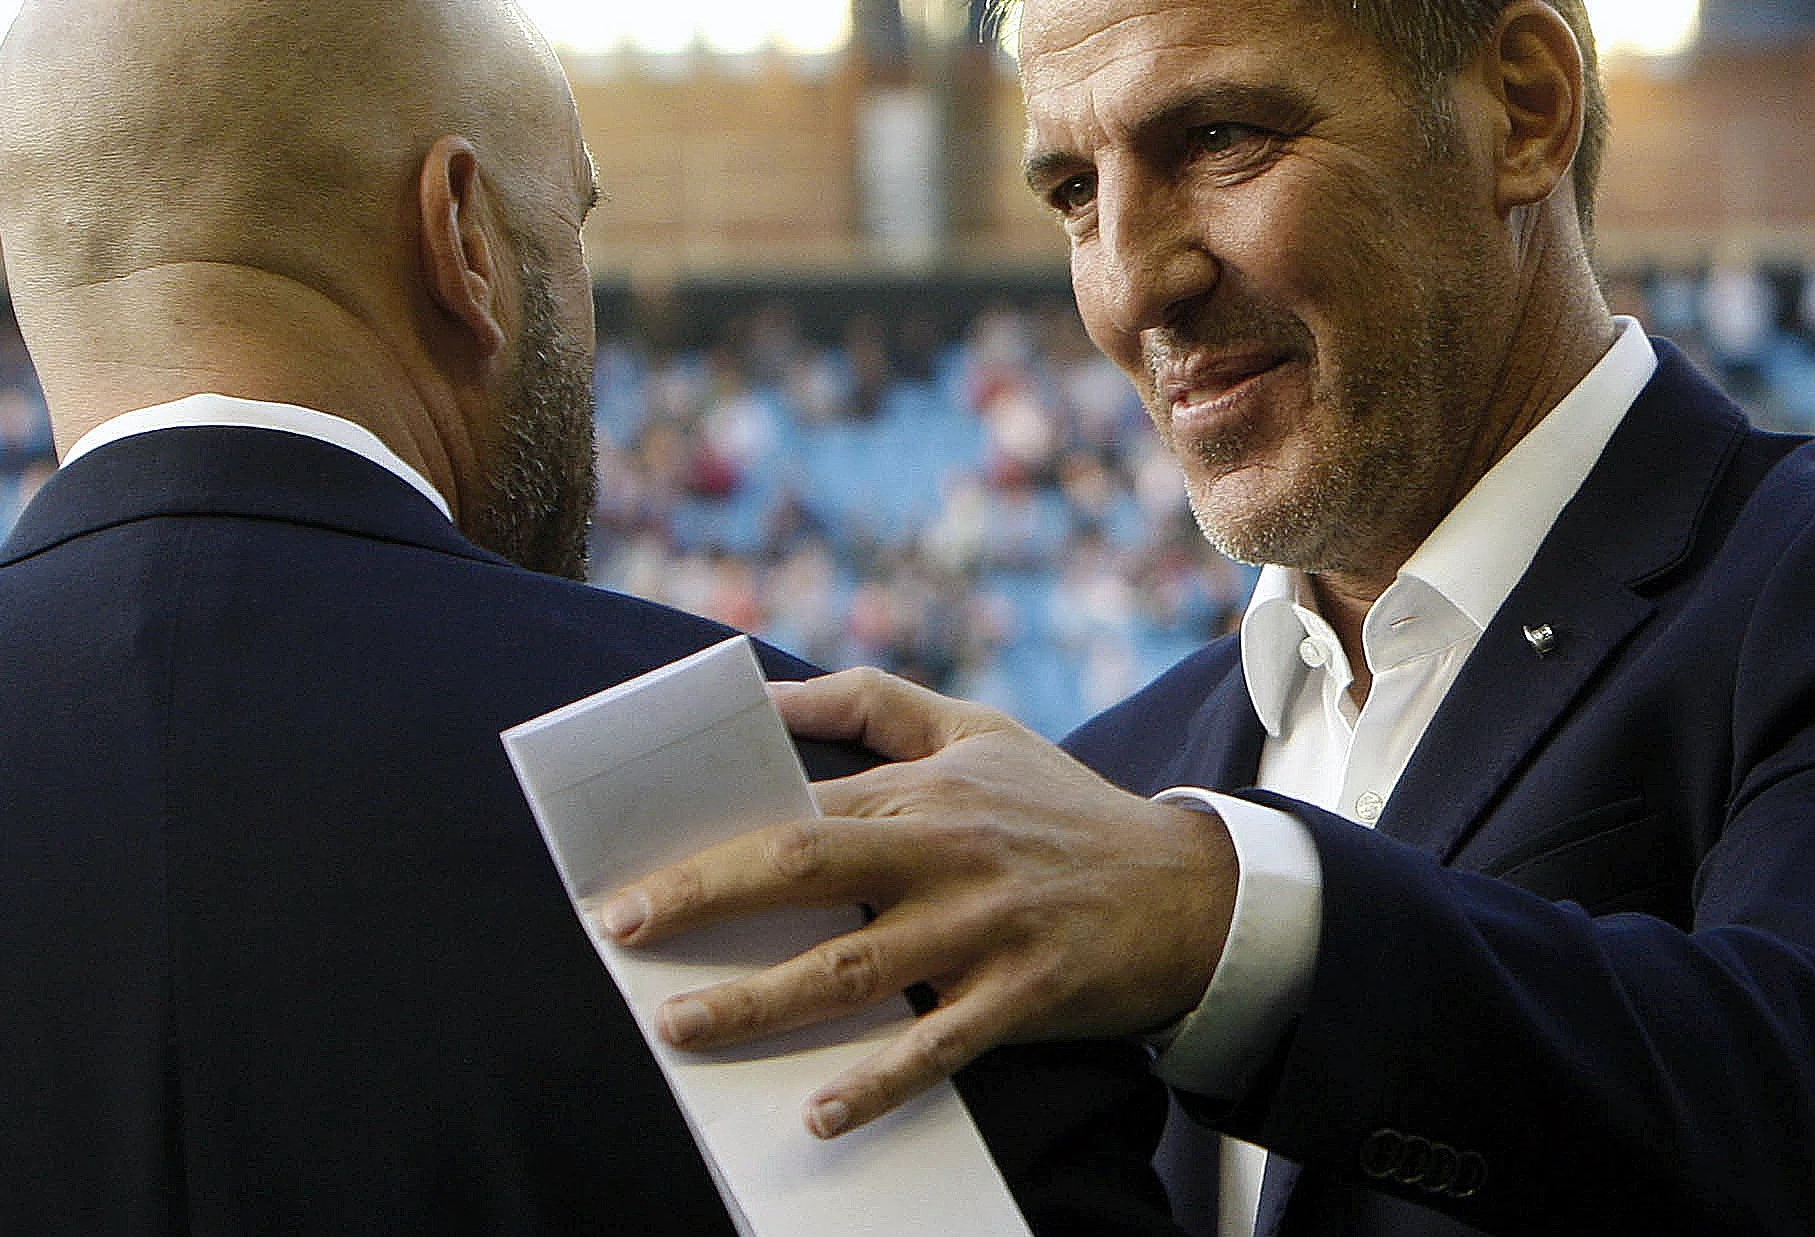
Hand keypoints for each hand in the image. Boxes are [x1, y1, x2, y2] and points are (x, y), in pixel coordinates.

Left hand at [596, 666, 1237, 1138]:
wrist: (1193, 888)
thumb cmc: (1063, 807)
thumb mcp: (979, 728)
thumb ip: (870, 702)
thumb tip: (762, 700)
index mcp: (926, 789)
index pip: (798, 807)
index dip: (711, 836)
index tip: (631, 864)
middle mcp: (947, 853)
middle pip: (804, 870)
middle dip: (703, 898)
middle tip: (621, 929)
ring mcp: (983, 928)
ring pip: (851, 969)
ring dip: (759, 1002)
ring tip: (681, 1026)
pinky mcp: (1023, 995)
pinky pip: (936, 1047)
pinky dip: (875, 1081)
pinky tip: (816, 1113)